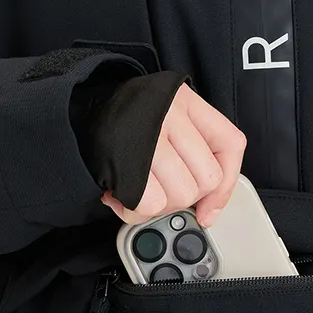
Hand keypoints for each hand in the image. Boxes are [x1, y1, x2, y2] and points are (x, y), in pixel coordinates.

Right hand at [101, 82, 245, 228]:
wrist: (81, 108)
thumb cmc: (127, 119)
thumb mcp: (169, 116)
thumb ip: (195, 149)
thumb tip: (209, 209)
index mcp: (188, 102)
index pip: (231, 144)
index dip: (225, 184)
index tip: (209, 209)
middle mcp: (172, 113)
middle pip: (205, 179)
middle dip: (183, 197)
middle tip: (159, 188)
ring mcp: (149, 135)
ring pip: (180, 194)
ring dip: (159, 205)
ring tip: (139, 190)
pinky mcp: (124, 157)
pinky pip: (149, 203)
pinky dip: (136, 210)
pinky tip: (122, 196)